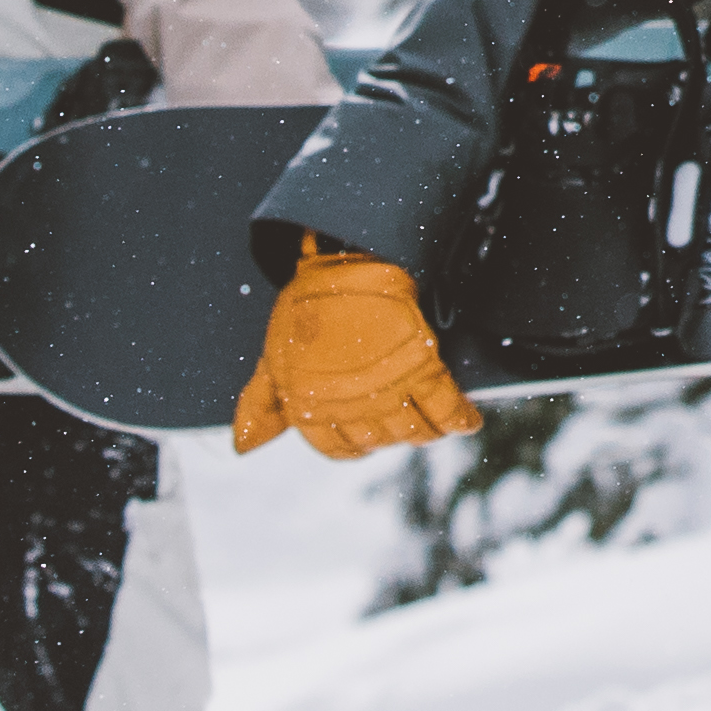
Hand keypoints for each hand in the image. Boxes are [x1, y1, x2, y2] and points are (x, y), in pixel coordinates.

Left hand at [233, 243, 480, 456]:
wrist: (343, 262)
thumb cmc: (306, 308)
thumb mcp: (274, 358)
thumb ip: (262, 404)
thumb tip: (242, 447)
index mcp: (312, 406)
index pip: (339, 448)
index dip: (354, 445)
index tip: (366, 434)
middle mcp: (351, 404)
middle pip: (380, 440)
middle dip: (390, 435)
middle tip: (398, 418)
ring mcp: (388, 387)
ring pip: (414, 432)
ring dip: (424, 432)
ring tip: (430, 423)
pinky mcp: (421, 366)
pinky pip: (446, 409)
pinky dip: (461, 421)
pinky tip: (468, 423)